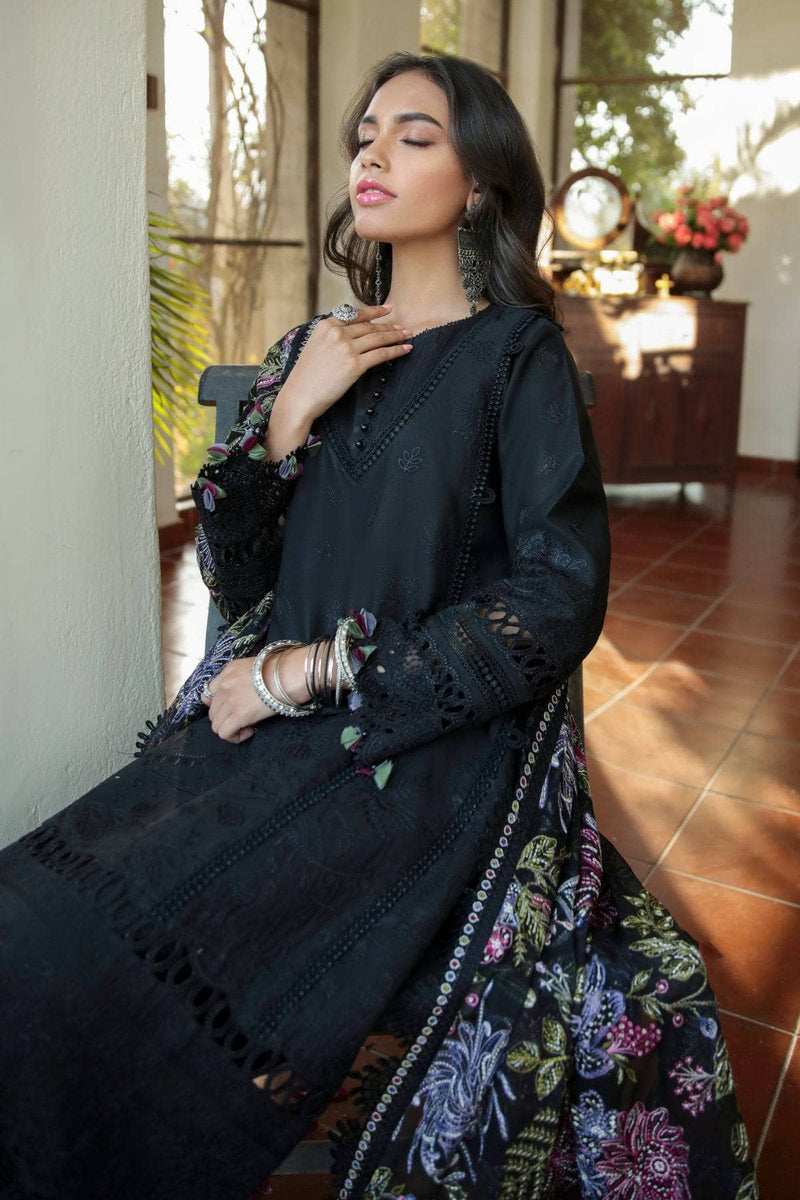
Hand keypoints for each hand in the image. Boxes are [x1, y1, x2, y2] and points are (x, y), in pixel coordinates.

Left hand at [200, 645, 324, 742]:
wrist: (292, 673)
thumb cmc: (284, 669)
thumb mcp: (257, 666)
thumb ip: (245, 678)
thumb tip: (247, 695)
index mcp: (229, 670)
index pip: (209, 692)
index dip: (219, 704)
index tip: (232, 708)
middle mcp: (224, 684)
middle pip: (212, 711)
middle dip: (226, 718)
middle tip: (244, 719)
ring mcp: (230, 699)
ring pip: (216, 724)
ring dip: (231, 729)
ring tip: (248, 726)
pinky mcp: (239, 714)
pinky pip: (224, 733)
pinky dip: (235, 736)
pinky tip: (250, 730)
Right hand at [276, 303, 413, 423]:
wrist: (300, 396)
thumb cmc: (306, 377)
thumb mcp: (315, 346)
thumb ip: (332, 337)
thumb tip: (352, 334)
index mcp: (326, 325)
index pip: (356, 315)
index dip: (375, 311)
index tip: (388, 309)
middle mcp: (337, 333)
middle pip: (370, 327)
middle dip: (389, 326)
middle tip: (402, 327)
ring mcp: (346, 348)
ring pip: (378, 338)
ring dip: (396, 336)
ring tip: (407, 335)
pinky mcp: (355, 365)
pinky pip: (381, 354)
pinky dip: (396, 351)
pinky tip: (406, 349)